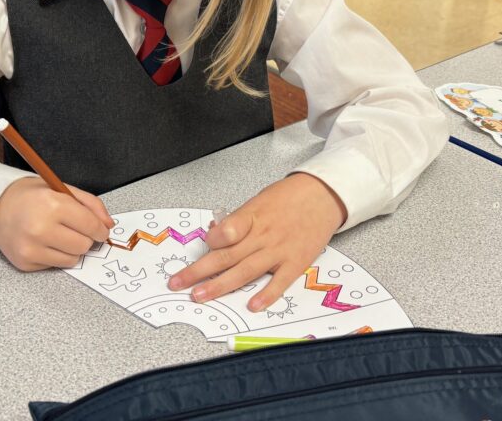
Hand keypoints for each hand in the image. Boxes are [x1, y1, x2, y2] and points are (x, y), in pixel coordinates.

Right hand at [0, 177, 113, 270]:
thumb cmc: (30, 196)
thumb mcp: (61, 188)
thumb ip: (90, 204)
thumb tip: (108, 224)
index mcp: (53, 205)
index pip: (90, 226)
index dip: (101, 229)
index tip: (102, 230)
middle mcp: (41, 229)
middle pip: (84, 245)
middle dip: (86, 238)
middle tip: (77, 229)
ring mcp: (31, 248)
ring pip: (73, 259)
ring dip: (73, 249)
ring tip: (60, 234)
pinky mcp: (25, 262)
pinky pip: (56, 265)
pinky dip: (57, 255)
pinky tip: (46, 242)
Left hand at [168, 174, 346, 311]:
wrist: (323, 196)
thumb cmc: (288, 198)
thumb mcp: (258, 202)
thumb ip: (237, 222)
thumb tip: (214, 235)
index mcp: (252, 216)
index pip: (226, 230)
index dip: (210, 240)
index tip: (199, 247)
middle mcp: (263, 234)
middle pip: (226, 255)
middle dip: (199, 271)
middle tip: (178, 283)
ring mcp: (279, 250)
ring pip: (245, 271)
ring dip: (220, 285)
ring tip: (200, 296)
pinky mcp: (295, 262)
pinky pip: (279, 281)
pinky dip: (266, 294)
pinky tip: (252, 305)